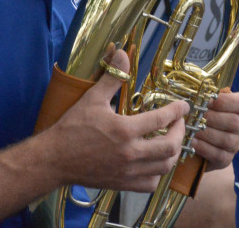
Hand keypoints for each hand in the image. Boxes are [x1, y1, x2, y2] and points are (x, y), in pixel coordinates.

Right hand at [49, 49, 189, 191]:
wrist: (55, 159)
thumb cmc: (72, 127)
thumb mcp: (92, 98)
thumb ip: (111, 77)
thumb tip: (122, 53)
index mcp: (124, 130)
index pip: (161, 119)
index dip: (177, 111)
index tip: (183, 106)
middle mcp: (130, 153)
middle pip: (170, 146)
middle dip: (180, 132)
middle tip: (178, 123)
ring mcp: (128, 172)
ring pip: (164, 167)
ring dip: (172, 153)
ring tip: (170, 141)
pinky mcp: (122, 184)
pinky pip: (150, 184)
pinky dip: (158, 173)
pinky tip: (155, 162)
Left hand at [192, 89, 238, 170]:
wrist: (190, 144)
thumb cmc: (195, 118)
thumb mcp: (197, 105)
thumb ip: (200, 99)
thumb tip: (193, 95)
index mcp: (235, 109)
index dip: (227, 101)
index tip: (209, 100)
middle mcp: (238, 127)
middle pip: (235, 121)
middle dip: (214, 118)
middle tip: (197, 116)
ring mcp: (234, 144)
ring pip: (227, 139)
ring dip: (207, 134)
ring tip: (192, 130)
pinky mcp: (226, 159)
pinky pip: (219, 155)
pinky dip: (204, 148)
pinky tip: (193, 142)